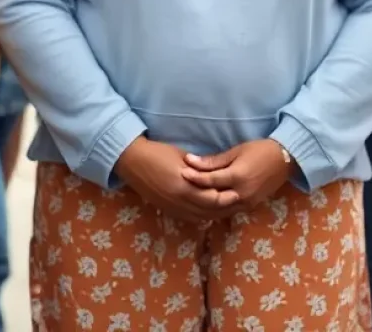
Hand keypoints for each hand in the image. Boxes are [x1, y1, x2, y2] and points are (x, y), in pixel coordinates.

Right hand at [115, 137, 238, 221]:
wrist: (134, 161)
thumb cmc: (159, 153)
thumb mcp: (183, 158)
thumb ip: (200, 169)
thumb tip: (215, 174)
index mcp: (185, 186)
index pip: (212, 198)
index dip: (226, 197)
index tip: (238, 192)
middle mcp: (179, 201)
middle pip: (208, 211)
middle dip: (224, 209)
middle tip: (238, 203)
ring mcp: (172, 208)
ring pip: (200, 217)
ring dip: (214, 214)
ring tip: (228, 208)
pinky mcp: (167, 210)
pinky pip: (189, 218)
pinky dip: (202, 215)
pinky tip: (210, 210)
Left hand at [181, 140, 293, 210]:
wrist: (284, 159)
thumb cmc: (259, 150)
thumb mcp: (236, 151)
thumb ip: (214, 160)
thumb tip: (191, 161)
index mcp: (238, 177)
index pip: (211, 180)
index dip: (195, 177)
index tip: (181, 172)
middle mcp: (242, 193)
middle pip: (213, 198)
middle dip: (197, 194)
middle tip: (182, 189)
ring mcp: (246, 203)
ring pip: (220, 208)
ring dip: (205, 204)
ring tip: (190, 198)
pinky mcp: (250, 206)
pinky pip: (229, 210)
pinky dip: (217, 207)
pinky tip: (206, 204)